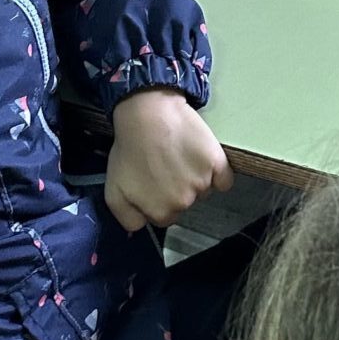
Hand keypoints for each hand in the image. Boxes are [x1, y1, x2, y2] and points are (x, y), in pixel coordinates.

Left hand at [104, 89, 233, 233]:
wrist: (148, 112)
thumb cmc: (129, 149)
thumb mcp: (114, 192)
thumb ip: (129, 219)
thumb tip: (144, 226)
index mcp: (161, 212)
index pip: (166, 216)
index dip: (159, 198)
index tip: (155, 181)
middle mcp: (184, 202)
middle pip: (186, 203)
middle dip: (177, 189)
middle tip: (166, 165)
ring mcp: (202, 182)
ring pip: (204, 190)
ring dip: (196, 178)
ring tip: (180, 155)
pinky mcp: (217, 162)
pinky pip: (224, 180)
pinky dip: (218, 174)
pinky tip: (205, 161)